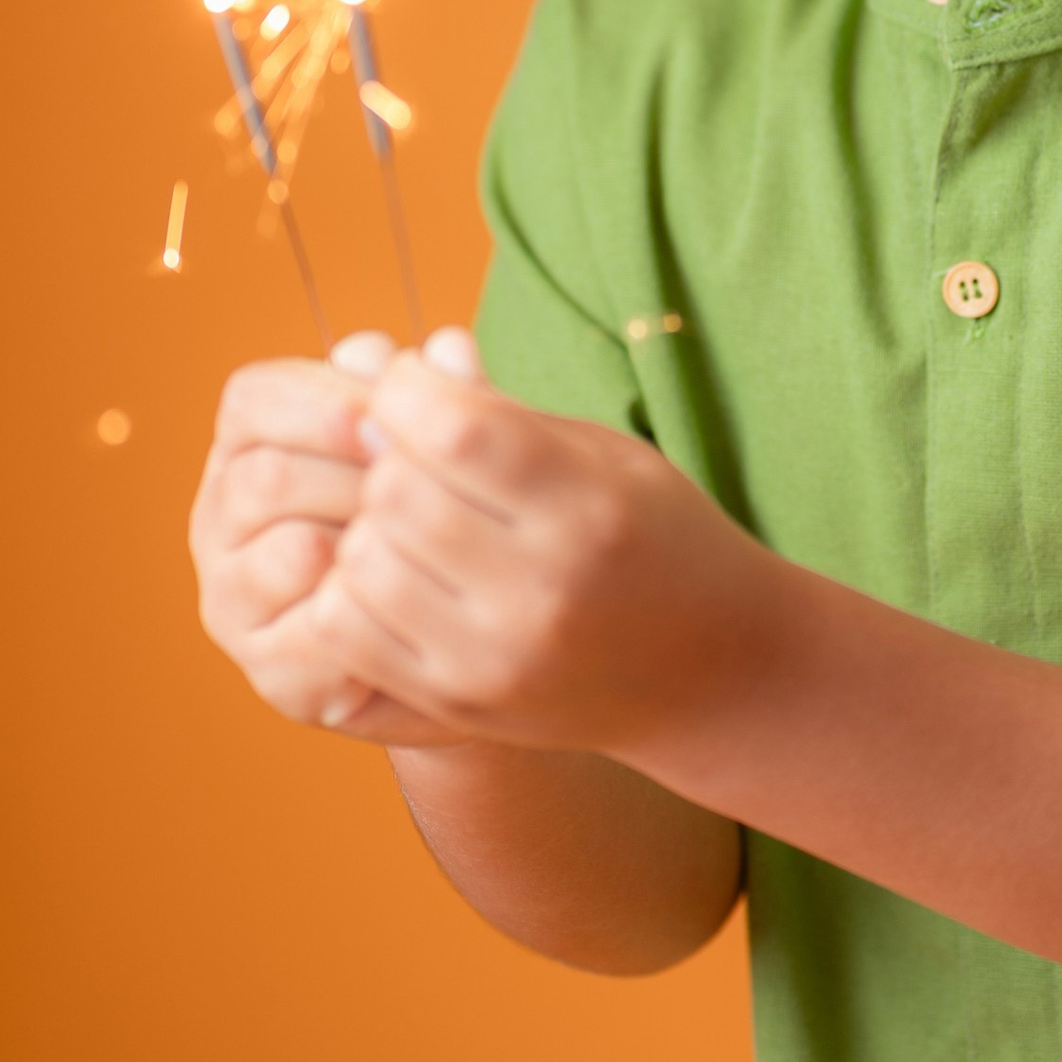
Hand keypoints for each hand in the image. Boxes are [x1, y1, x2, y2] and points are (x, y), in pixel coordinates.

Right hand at [190, 326, 454, 739]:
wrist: (457, 624)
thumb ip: (435, 394)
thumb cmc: (435, 508)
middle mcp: (220, 519)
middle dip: (355, 477)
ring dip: (370, 542)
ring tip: (429, 542)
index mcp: (247, 444)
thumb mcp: (437, 442)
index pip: (252, 401)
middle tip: (427, 486)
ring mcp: (235, 599)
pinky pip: (317, 635)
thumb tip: (449, 350)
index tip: (390, 414)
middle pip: (265, 477)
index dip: (323, 401)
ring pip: (291, 552)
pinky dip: (375, 614)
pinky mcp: (271, 671)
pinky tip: (420, 602)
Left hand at [288, 342, 781, 756]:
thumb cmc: (654, 537)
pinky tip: (398, 574)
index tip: (415, 388)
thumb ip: (503, 413)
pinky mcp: (459, 703)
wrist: (714, 671)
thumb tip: (408, 358)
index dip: (408, 390)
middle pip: (395, 490)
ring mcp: (496, 658)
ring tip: (412, 520)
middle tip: (415, 456)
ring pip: (360, 560)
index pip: (451, 429)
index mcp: (591, 510)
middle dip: (389, 456)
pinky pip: (347, 630)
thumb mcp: (606, 458)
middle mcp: (543, 590)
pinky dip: (354, 590)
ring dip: (370, 526)